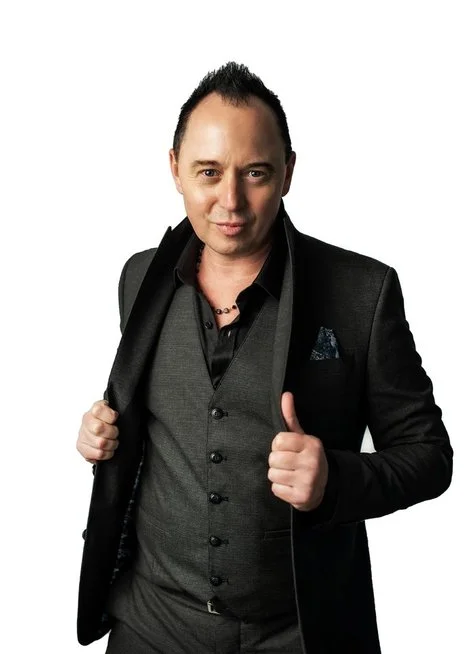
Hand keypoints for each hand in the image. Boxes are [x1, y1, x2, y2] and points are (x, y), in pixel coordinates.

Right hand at [76, 399, 119, 462]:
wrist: (104, 433)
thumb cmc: (112, 424)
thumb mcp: (117, 414)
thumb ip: (116, 411)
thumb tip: (115, 415)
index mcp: (96, 409)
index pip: (99, 410)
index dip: (111, 416)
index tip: (115, 420)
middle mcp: (87, 420)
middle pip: (99, 428)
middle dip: (112, 433)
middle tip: (115, 434)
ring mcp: (82, 433)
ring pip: (100, 443)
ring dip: (111, 445)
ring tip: (112, 443)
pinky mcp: (81, 447)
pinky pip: (98, 454)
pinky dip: (106, 454)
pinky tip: (107, 450)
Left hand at [268, 392, 327, 510]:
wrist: (325, 486)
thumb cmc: (308, 458)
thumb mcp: (302, 437)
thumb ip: (290, 417)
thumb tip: (286, 395)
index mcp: (311, 444)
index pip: (278, 440)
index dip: (278, 445)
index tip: (286, 449)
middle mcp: (311, 462)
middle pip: (273, 459)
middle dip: (277, 461)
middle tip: (288, 463)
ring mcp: (308, 480)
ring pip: (273, 474)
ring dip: (277, 476)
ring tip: (289, 474)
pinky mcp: (302, 497)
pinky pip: (276, 489)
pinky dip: (280, 489)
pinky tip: (291, 485)